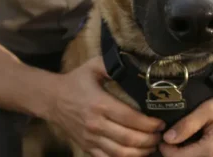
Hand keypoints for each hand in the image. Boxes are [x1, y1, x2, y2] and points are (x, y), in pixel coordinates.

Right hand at [46, 56, 164, 156]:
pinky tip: (136, 155)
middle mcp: (95, 124)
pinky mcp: (87, 147)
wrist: (52, 99)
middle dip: (149, 139)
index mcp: (99, 103)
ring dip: (141, 152)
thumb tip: (134, 66)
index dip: (149, 124)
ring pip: (121, 153)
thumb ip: (112, 65)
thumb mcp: (93, 66)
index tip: (161, 123)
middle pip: (128, 138)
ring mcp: (91, 138)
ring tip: (152, 146)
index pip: (130, 118)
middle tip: (160, 136)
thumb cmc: (76, 81)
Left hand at [158, 91, 212, 156]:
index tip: (164, 135)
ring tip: (184, 140)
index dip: (165, 148)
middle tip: (172, 138)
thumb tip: (167, 138)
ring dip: (186, 155)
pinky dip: (197, 155)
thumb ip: (187, 124)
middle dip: (175, 153)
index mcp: (212, 151)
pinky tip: (196, 144)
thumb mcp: (209, 109)